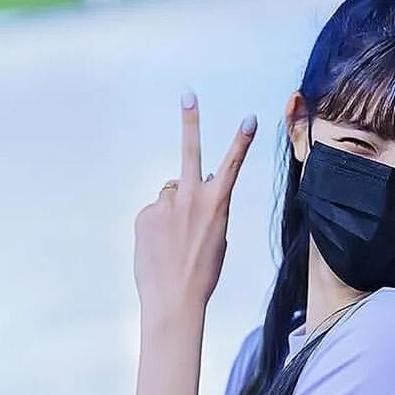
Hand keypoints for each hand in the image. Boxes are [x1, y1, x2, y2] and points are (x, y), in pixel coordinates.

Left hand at [135, 93, 256, 320]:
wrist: (174, 300)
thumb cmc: (202, 273)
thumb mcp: (217, 237)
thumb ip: (206, 208)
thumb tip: (188, 189)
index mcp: (216, 205)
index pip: (231, 165)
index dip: (242, 141)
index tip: (250, 118)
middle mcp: (190, 198)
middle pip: (190, 152)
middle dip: (191, 121)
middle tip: (187, 94)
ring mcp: (164, 205)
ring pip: (170, 196)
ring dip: (173, 212)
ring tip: (175, 242)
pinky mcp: (144, 215)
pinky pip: (154, 213)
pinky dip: (157, 226)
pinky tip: (161, 247)